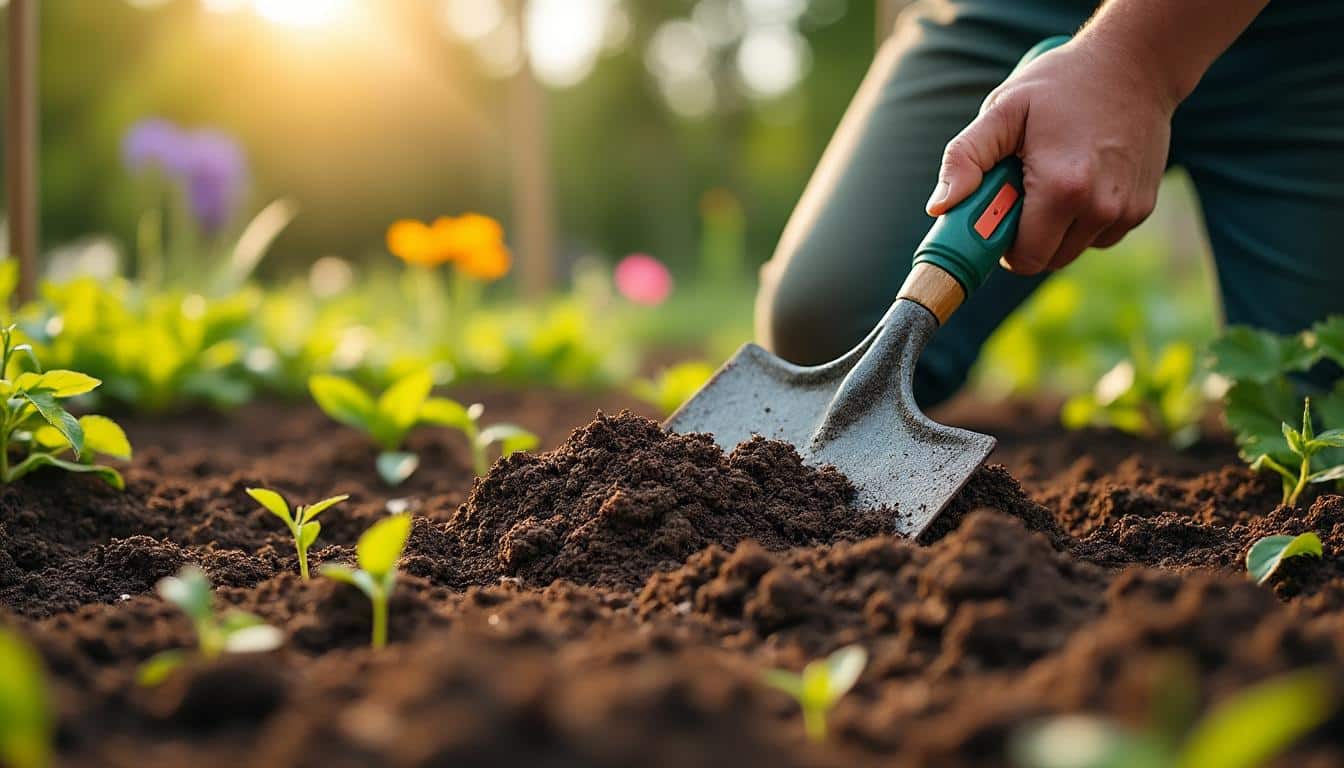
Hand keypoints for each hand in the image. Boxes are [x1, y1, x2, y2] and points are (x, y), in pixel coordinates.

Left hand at [925, 37, 1176, 274]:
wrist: (1135, 64)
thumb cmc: (1060, 85)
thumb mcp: (1003, 110)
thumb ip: (964, 159)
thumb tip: (939, 207)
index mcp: (1062, 188)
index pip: (1024, 258)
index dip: (1002, 245)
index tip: (997, 216)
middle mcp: (1100, 207)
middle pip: (1048, 260)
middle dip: (1027, 237)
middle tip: (1022, 194)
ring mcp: (1127, 211)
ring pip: (1074, 249)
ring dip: (1056, 229)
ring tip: (1053, 180)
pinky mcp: (1142, 209)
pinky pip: (1100, 235)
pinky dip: (1084, 220)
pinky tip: (1082, 180)